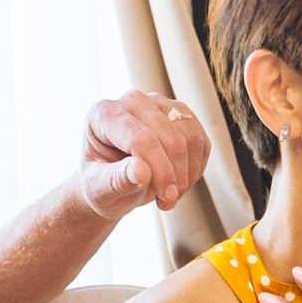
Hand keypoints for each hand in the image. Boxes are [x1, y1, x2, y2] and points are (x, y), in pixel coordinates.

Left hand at [80, 91, 212, 216]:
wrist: (111, 183)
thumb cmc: (101, 186)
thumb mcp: (101, 191)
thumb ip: (116, 181)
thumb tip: (142, 172)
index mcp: (103, 115)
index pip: (141, 137)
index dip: (160, 169)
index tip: (166, 197)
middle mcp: (131, 101)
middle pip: (170, 137)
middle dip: (176, 175)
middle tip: (168, 201)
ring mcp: (157, 104)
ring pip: (190, 137)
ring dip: (188, 174)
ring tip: (171, 195)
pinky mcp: (178, 112)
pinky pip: (201, 140)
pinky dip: (196, 168)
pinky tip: (180, 182)